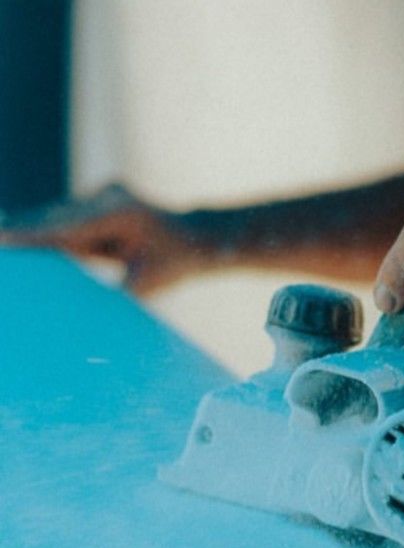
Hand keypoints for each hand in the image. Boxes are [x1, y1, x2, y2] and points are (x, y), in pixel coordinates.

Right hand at [0, 183, 222, 294]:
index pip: (66, 226)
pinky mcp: (96, 201)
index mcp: (120, 212)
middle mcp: (107, 196)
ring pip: (57, 216)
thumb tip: (84, 305)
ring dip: (28, 228)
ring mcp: (101, 195)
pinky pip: (65, 219)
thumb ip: (115, 291)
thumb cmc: (173, 263)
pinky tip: (13, 234)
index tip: (2, 235)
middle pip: (55, 217)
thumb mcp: (146, 284)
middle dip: (21, 228)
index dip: (31, 233)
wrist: (193, 236)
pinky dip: (44, 230)